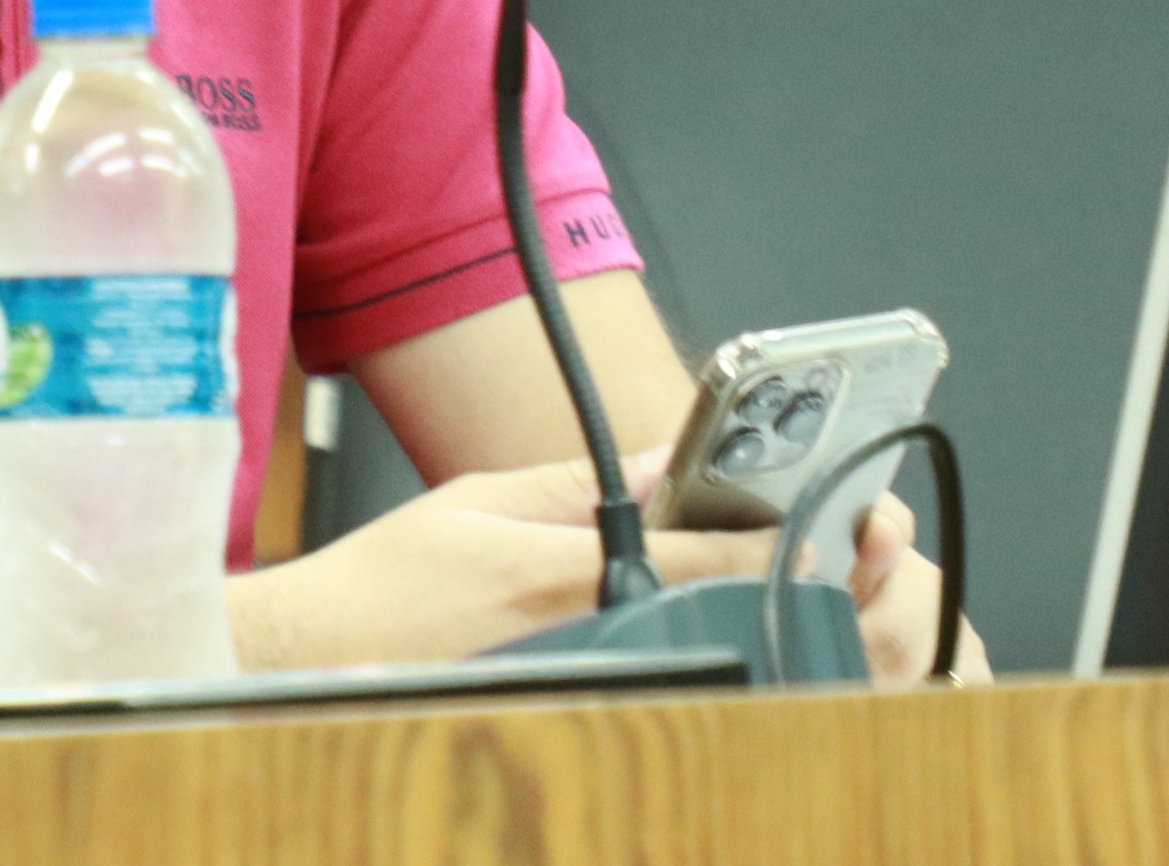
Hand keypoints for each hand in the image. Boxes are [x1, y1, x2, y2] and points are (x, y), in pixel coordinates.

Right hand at [238, 455, 986, 686]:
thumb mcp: (484, 502)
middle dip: (800, 582)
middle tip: (856, 551)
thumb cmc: (385, 587)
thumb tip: (670, 456)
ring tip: (803, 585)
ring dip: (763, 622)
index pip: (714, 554)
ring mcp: (587, 684)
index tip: (846, 518)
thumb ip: (585, 481)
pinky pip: (662, 683)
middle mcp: (590, 637)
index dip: (793, 535)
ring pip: (707, 658)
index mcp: (571, 574)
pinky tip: (723, 634)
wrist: (312, 666)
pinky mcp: (574, 711)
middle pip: (728, 614)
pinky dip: (703, 660)